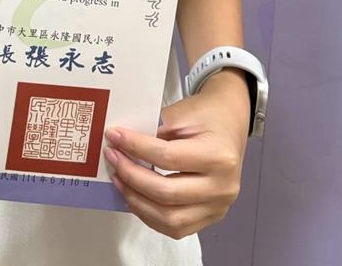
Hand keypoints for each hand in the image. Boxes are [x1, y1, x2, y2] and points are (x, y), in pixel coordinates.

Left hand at [103, 70, 249, 239]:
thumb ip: (154, 130)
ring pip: (170, 219)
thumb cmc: (206, 115)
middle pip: (167, 193)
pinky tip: (135, 197)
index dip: (136, 148)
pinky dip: (151, 215)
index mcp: (218, 157)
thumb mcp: (182, 113)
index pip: (168, 158)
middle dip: (132, 176)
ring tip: (119, 179)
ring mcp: (218, 207)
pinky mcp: (211, 216)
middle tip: (112, 158)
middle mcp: (222, 187)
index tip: (113, 136)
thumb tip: (121, 145)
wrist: (229, 123)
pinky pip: (176, 228)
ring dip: (137, 200)